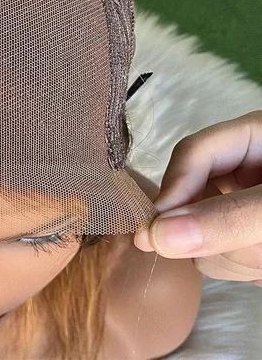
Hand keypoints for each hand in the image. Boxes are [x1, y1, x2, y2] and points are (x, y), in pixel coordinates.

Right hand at [134, 110, 261, 286]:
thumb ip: (226, 219)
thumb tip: (154, 237)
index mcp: (250, 139)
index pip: (192, 151)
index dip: (174, 188)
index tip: (158, 230)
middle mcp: (238, 170)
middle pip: (191, 196)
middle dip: (215, 231)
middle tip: (253, 253)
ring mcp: (238, 204)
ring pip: (198, 232)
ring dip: (232, 255)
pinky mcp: (239, 234)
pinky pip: (215, 253)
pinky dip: (238, 265)